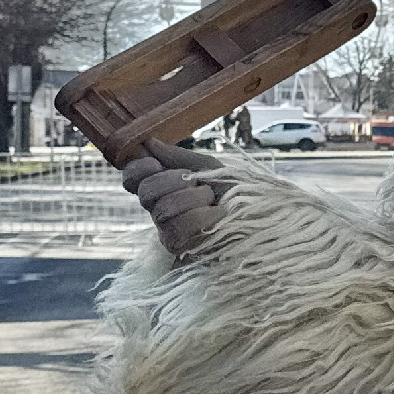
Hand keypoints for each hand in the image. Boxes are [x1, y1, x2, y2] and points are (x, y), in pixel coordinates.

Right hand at [121, 138, 228, 256]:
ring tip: (213, 201)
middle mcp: (161, 211)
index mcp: (165, 189)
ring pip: (162, 210)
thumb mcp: (210, 169)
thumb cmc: (238, 194)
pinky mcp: (181, 250)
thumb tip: (149, 143)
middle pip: (145, 193)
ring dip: (193, 199)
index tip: (155, 163)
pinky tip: (217, 216)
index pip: (132, 179)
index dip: (138, 169)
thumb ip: (179, 157)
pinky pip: (178, 229)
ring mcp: (169, 232)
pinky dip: (201, 216)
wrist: (261, 219)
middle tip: (197, 183)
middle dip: (173, 181)